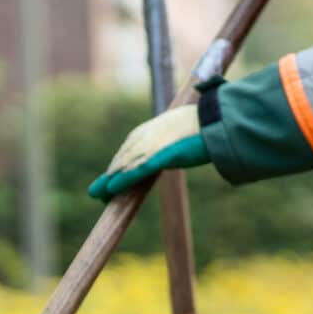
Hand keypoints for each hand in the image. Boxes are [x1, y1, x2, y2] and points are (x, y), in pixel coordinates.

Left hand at [89, 102, 207, 198]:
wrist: (214, 119)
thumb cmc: (205, 125)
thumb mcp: (182, 131)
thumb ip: (172, 141)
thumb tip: (177, 150)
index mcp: (151, 129)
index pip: (128, 149)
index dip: (118, 165)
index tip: (110, 179)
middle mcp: (145, 136)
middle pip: (122, 158)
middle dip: (110, 176)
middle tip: (98, 192)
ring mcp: (150, 145)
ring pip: (124, 166)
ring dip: (109, 182)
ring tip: (98, 195)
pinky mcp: (157, 156)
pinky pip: (134, 171)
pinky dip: (121, 181)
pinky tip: (110, 190)